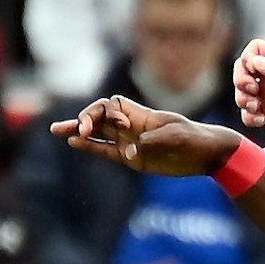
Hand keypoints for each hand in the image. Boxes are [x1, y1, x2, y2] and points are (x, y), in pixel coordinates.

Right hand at [52, 95, 239, 175]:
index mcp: (141, 115)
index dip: (107, 113)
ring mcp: (130, 142)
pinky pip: (106, 150)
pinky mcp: (132, 158)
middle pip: (100, 116)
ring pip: (98, 133)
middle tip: (78, 129)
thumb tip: (129, 151)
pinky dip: (90, 146)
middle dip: (85, 119)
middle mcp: (132, 126)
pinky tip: (74, 143)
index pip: (112, 105)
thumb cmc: (195, 140)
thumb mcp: (176, 138)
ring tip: (56, 130)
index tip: (120, 127)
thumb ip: (152, 141)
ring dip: (78, 131)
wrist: (208, 155)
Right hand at [234, 38, 264, 138]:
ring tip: (256, 108)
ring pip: (242, 93)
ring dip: (243, 100)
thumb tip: (252, 60)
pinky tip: (261, 121)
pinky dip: (249, 117)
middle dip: (240, 81)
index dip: (248, 59)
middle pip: (242, 70)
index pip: (254, 49)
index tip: (254, 72)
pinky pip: (248, 113)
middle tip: (251, 91)